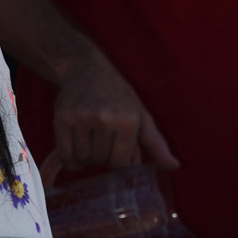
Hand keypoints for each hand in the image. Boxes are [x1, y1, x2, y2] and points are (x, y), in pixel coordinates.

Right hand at [53, 53, 179, 169]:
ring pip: (83, 159)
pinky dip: (70, 160)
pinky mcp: (62, 119)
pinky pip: (65, 154)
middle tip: (103, 142)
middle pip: (101, 161)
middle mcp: (105, 119)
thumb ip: (157, 144)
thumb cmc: (118, 96)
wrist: (86, 70)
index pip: (122, 163)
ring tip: (90, 142)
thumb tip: (174, 166)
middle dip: (102, 158)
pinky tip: (76, 151)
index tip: (117, 150)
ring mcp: (81, 119)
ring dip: (86, 158)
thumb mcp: (141, 115)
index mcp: (128, 121)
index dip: (119, 161)